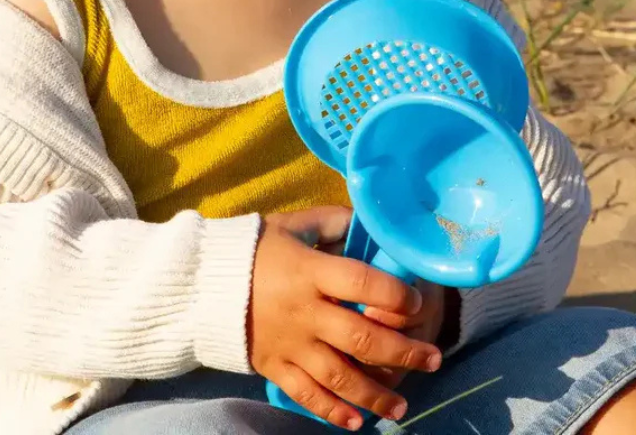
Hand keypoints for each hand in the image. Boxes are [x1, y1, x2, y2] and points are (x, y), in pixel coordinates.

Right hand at [248, 208, 442, 429]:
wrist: (202, 282)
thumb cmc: (253, 248)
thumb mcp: (291, 225)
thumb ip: (331, 222)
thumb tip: (367, 221)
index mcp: (309, 271)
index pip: (360, 282)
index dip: (393, 293)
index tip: (415, 301)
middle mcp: (303, 311)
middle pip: (361, 337)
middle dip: (403, 352)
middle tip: (434, 359)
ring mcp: (289, 344)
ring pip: (340, 376)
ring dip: (376, 393)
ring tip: (404, 406)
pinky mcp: (274, 366)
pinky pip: (307, 395)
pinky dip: (333, 412)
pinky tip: (357, 423)